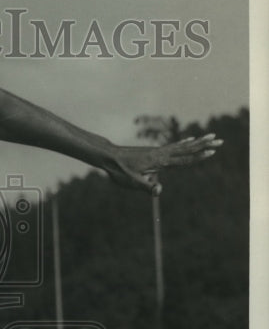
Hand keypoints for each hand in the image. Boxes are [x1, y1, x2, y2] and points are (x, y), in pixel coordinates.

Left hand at [104, 134, 222, 195]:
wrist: (109, 156)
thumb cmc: (119, 171)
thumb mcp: (131, 182)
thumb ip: (146, 187)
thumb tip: (159, 192)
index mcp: (159, 161)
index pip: (183, 159)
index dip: (198, 156)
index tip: (212, 151)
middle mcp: (161, 154)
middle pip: (187, 149)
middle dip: (204, 145)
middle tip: (220, 139)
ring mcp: (158, 151)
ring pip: (182, 146)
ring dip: (197, 142)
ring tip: (210, 136)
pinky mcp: (154, 151)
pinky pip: (173, 146)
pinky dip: (183, 143)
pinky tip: (189, 140)